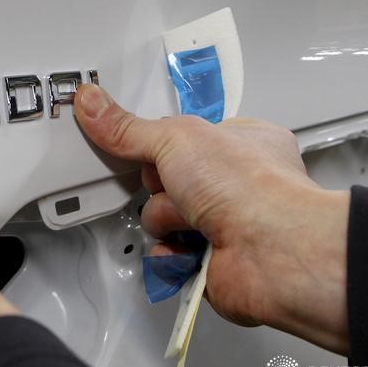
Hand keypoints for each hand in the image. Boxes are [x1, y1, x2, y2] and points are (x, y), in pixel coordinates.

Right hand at [74, 84, 349, 354]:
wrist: (273, 253)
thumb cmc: (251, 187)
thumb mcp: (176, 137)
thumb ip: (128, 128)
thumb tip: (93, 104)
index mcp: (238, 142)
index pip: (181, 137)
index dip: (159, 142)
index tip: (139, 142)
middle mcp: (235, 183)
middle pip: (165, 180)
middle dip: (160, 186)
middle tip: (174, 183)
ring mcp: (226, 223)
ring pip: (163, 218)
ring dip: (165, 221)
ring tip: (189, 219)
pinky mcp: (214, 262)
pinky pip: (169, 255)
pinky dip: (171, 254)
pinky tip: (188, 247)